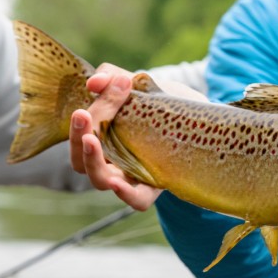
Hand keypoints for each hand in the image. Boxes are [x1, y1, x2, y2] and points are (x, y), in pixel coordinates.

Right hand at [69, 65, 161, 210]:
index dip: (80, 123)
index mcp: (100, 138)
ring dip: (93, 163)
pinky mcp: (155, 186)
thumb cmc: (159, 100)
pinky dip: (125, 194)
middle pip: (81, 161)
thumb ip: (112, 78)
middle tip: (82, 115)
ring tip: (92, 141)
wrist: (198, 114)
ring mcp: (130, 176)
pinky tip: (118, 184)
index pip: (81, 137)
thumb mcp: (136, 83)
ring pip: (102, 180)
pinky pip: (136, 200)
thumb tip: (94, 82)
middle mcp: (110, 160)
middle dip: (79, 138)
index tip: (88, 101)